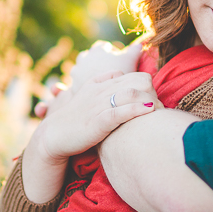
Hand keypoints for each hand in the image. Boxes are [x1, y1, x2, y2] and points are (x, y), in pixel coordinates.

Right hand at [21, 70, 159, 203]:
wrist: (53, 136)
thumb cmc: (73, 120)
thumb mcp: (87, 97)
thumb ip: (102, 85)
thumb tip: (118, 75)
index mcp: (99, 83)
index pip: (132, 75)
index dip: (146, 86)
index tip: (152, 100)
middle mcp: (101, 91)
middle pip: (138, 81)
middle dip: (153, 92)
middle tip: (159, 108)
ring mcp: (99, 105)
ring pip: (132, 93)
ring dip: (151, 100)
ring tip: (159, 111)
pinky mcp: (98, 121)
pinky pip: (121, 112)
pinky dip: (137, 110)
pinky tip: (149, 111)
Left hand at [69, 38, 145, 91]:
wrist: (106, 97)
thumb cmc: (120, 75)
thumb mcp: (130, 61)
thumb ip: (134, 52)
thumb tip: (139, 44)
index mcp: (96, 50)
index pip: (103, 46)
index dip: (111, 52)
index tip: (117, 60)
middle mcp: (83, 58)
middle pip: (90, 57)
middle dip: (97, 62)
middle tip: (107, 70)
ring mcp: (77, 72)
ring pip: (82, 70)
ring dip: (88, 73)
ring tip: (100, 83)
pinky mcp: (73, 85)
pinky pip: (78, 84)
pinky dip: (84, 86)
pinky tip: (93, 92)